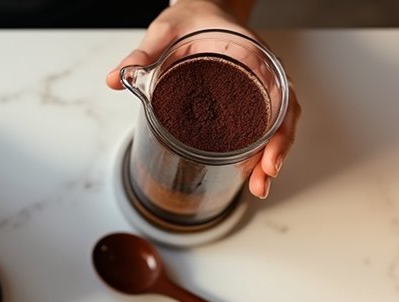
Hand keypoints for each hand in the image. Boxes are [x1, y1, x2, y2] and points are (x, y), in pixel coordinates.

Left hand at [105, 0, 300, 198]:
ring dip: (269, 157)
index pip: (280, 93)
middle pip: (283, 117)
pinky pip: (260, 125)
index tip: (268, 154)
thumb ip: (143, 54)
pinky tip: (249, 171)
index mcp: (253, 54)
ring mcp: (257, 87)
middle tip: (263, 180)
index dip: (280, 127)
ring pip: (275, 126)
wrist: (200, 10)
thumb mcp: (165, 30)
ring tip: (258, 186)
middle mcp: (262, 73)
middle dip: (275, 152)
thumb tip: (115, 79)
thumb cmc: (191, 18)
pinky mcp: (246, 98)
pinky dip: (258, 149)